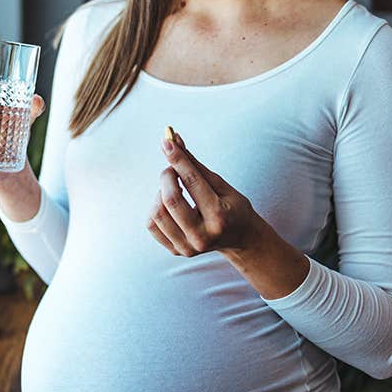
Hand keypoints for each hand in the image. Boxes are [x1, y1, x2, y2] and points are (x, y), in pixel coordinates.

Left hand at [146, 129, 261, 256]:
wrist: (240, 238)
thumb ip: (196, 165)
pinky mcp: (177, 251)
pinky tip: (169, 206)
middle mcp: (202, 236)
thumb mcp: (222, 185)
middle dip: (167, 176)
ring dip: (160, 193)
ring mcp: (188, 247)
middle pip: (170, 200)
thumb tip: (175, 140)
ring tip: (174, 190)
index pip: (192, 182)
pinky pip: (152, 225)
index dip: (178, 159)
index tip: (167, 142)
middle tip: (171, 169)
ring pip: (157, 213)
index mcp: (219, 216)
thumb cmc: (232, 207)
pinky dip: (156, 208)